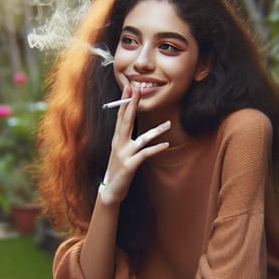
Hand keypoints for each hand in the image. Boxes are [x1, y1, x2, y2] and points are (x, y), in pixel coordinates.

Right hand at [98, 86, 169, 205]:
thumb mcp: (119, 150)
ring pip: (141, 138)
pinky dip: (156, 149)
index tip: (129, 88)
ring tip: (168, 124)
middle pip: (126, 121)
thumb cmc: (117, 169)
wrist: (110, 190)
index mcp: (117, 139)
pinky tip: (166, 145)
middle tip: (137, 90)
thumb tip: (129, 122)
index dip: (125, 102)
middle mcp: (119, 144)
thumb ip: (124, 137)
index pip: (120, 117)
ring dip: (156, 131)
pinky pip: (145, 154)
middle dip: (132, 105)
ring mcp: (124, 154)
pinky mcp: (130, 165)